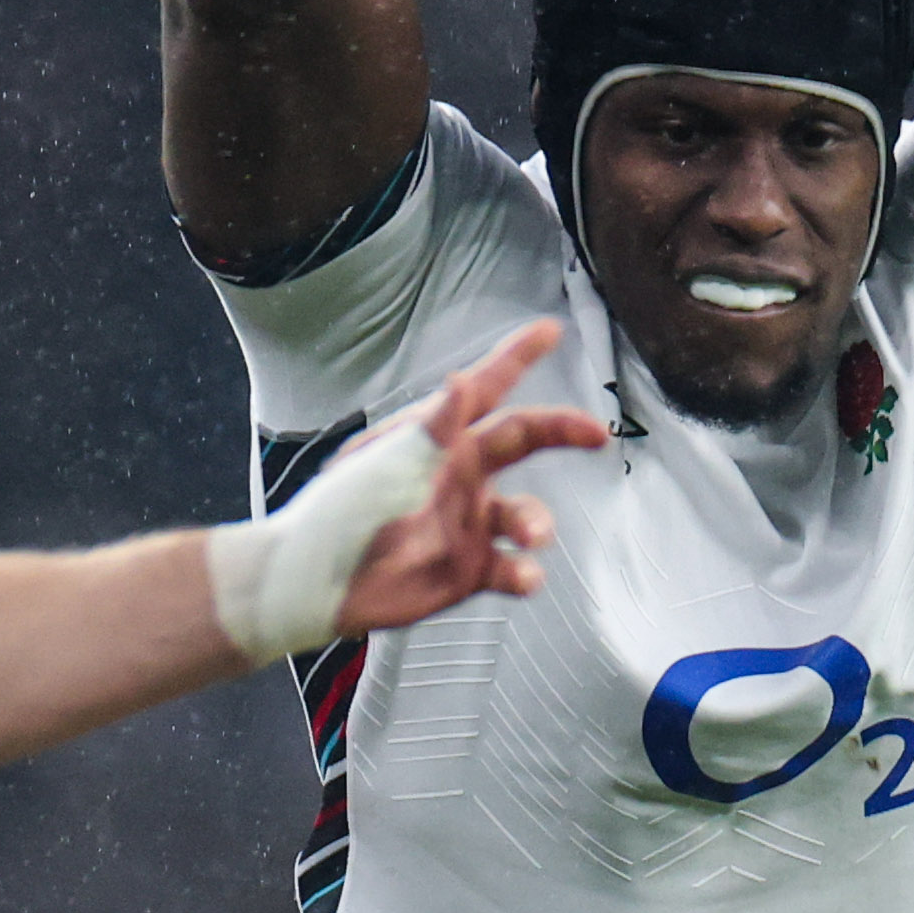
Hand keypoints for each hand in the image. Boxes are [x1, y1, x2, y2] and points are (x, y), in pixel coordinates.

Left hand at [330, 320, 613, 638]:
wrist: (317, 582)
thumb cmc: (342, 510)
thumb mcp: (389, 462)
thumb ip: (433, 427)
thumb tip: (464, 378)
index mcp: (439, 438)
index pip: (487, 388)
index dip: (517, 357)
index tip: (550, 330)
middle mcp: (461, 473)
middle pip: (524, 440)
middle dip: (563, 431)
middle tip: (596, 434)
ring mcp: (468, 522)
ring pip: (525, 514)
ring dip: (538, 523)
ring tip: (533, 536)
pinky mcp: (469, 570)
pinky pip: (512, 569)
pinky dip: (526, 573)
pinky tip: (525, 576)